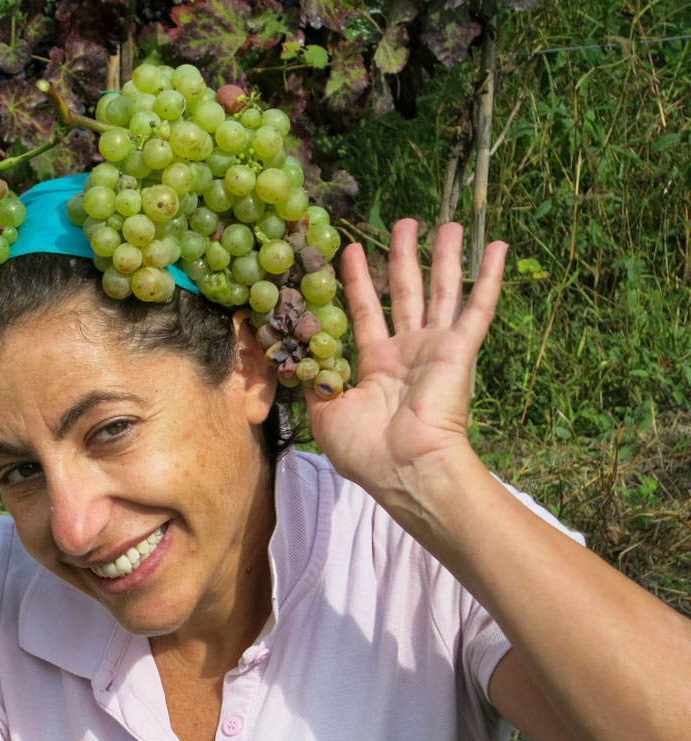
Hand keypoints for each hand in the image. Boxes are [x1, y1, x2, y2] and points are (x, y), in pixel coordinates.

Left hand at [304, 219, 506, 499]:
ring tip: (447, 222)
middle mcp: (407, 352)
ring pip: (441, 291)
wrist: (406, 469)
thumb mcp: (325, 415)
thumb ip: (313, 382)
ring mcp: (435, 349)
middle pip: (404, 292)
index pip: (364, 312)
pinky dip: (489, 278)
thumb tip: (292, 358)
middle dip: (402, 256)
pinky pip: (478, 309)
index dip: (357, 282)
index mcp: (376, 366)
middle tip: (403, 221)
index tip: (350, 251)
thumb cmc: (366, 450)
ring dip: (444, 256)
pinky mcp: (460, 351)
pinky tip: (498, 246)